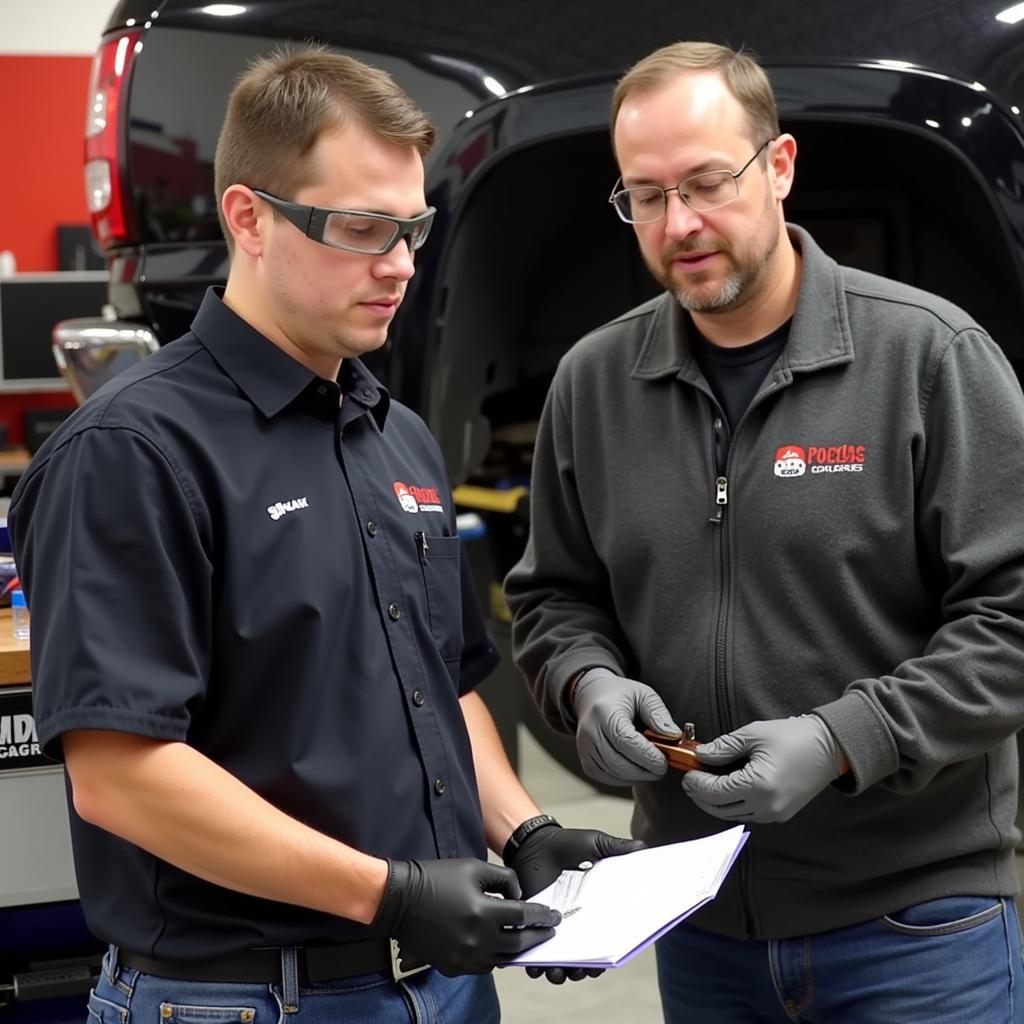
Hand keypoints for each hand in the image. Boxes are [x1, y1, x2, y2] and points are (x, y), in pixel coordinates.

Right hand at [372, 858, 560, 975]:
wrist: (400, 899)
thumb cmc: (436, 878)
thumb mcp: (473, 867)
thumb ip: (503, 879)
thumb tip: (519, 896)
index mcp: (483, 912)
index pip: (523, 917)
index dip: (541, 916)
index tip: (554, 916)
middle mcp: (477, 940)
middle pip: (518, 943)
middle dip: (536, 936)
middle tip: (549, 931)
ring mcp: (464, 957)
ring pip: (502, 959)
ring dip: (517, 949)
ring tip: (527, 939)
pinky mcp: (453, 966)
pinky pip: (483, 966)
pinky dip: (495, 957)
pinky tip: (500, 946)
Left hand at [507, 822, 644, 983]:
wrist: (535, 843)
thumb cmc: (569, 846)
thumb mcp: (597, 844)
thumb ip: (619, 848)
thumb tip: (644, 848)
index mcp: (600, 912)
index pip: (611, 940)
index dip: (613, 952)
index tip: (612, 957)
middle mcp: (581, 928)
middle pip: (587, 960)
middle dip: (586, 970)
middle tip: (584, 970)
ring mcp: (557, 931)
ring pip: (562, 965)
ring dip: (562, 974)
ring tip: (559, 972)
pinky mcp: (535, 930)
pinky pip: (535, 957)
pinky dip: (536, 966)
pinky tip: (536, 967)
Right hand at [574, 668, 681, 784]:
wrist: (592, 697)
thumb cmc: (620, 695)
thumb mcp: (644, 695)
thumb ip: (659, 715)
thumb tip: (673, 736)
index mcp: (604, 712)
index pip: (625, 741)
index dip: (647, 755)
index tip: (664, 760)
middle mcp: (590, 732)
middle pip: (618, 763)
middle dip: (645, 771)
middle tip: (662, 766)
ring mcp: (584, 749)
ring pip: (614, 774)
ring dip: (638, 776)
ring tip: (651, 765)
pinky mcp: (586, 762)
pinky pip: (609, 778)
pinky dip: (627, 778)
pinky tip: (636, 768)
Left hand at [681, 715, 845, 822]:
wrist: (830, 747)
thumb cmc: (793, 737)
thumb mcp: (753, 734)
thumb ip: (724, 747)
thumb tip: (701, 755)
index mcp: (759, 786)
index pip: (715, 792)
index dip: (697, 783)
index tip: (687, 771)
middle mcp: (767, 806)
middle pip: (720, 809)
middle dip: (700, 795)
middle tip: (690, 779)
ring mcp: (775, 814)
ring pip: (733, 815)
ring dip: (715, 802)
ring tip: (703, 784)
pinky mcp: (781, 814)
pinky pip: (748, 814)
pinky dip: (732, 804)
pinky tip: (724, 789)